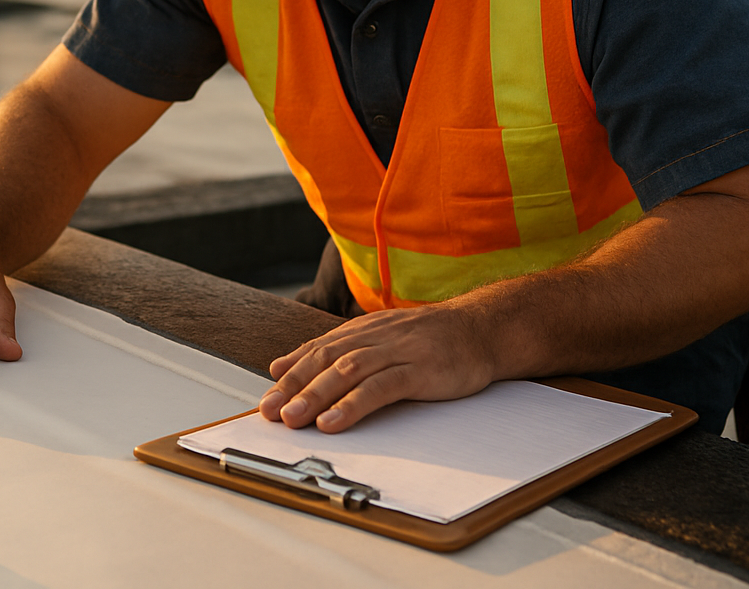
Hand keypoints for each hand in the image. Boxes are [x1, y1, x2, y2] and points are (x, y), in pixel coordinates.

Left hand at [257, 302, 494, 432]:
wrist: (482, 328)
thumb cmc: (430, 339)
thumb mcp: (377, 338)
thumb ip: (332, 351)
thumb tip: (281, 364)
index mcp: (362, 331)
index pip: (316, 352)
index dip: (289, 376)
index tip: (266, 402)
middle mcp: (375, 337)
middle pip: (326, 360)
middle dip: (295, 388)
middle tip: (272, 414)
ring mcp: (398, 351)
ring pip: (348, 371)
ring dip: (318, 396)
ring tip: (295, 420)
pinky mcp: (420, 369)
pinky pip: (382, 387)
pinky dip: (354, 404)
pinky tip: (335, 421)